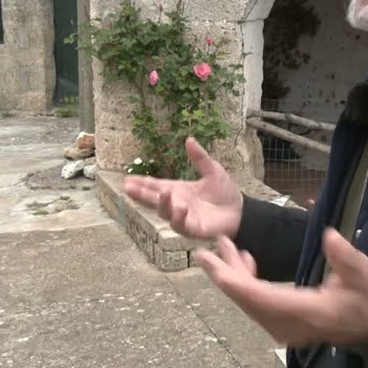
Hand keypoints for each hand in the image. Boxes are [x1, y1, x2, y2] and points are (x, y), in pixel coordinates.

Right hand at [123, 137, 243, 239]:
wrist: (241, 211)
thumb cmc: (225, 192)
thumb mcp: (212, 170)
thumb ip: (199, 157)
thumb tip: (189, 139)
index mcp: (178, 190)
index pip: (155, 186)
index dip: (141, 183)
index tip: (127, 179)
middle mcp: (176, 203)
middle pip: (153, 199)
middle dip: (140, 194)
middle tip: (128, 188)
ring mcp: (182, 217)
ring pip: (165, 212)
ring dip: (162, 203)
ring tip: (162, 193)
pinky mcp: (192, 229)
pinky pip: (181, 224)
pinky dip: (178, 216)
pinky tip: (179, 207)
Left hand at [193, 227, 367, 348]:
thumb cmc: (365, 299)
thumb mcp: (364, 275)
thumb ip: (347, 257)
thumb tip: (329, 236)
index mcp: (306, 311)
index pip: (262, 298)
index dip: (236, 282)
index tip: (215, 265)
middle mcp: (288, 324)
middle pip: (247, 301)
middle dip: (224, 276)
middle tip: (204, 253)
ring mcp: (282, 328)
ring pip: (248, 303)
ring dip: (232, 277)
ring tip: (220, 249)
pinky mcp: (280, 326)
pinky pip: (255, 305)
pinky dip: (245, 284)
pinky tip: (245, 261)